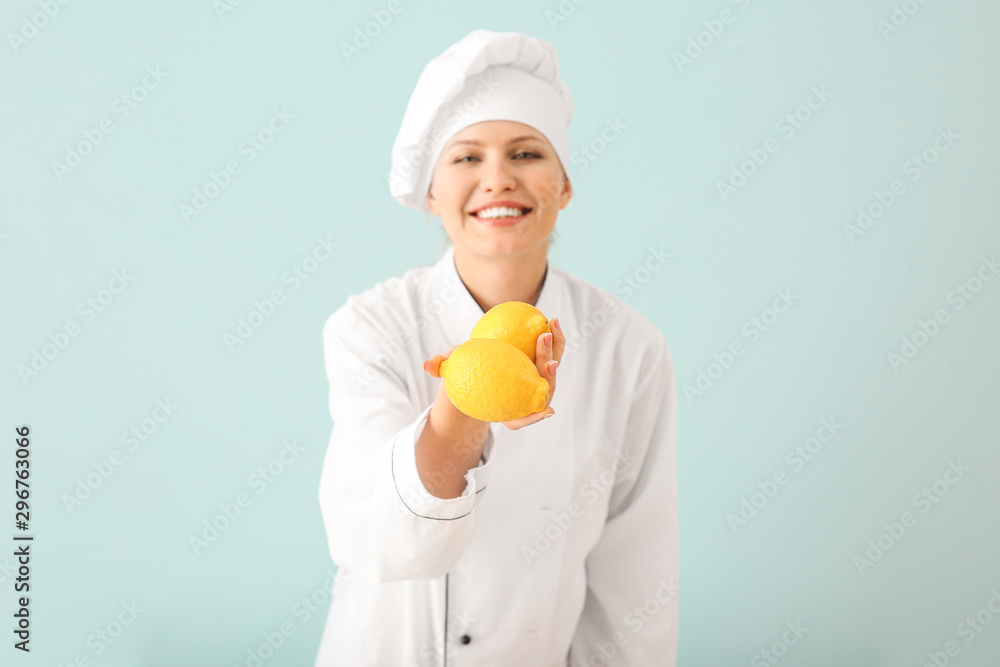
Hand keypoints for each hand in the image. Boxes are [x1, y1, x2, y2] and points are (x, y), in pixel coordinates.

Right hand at [421, 317, 565, 430]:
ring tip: (551, 326)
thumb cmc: (463, 371)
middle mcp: (527, 397)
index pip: (523, 419)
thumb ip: (440, 368)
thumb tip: (428, 365)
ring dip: (556, 349)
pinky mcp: (542, 362)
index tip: (547, 409)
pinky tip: (552, 320)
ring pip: (553, 368)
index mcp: (508, 410)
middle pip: (545, 389)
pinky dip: (555, 338)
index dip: (536, 418)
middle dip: (549, 373)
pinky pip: (552, 351)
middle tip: (545, 355)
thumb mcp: (450, 370)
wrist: (479, 362)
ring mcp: (536, 379)